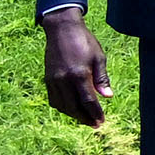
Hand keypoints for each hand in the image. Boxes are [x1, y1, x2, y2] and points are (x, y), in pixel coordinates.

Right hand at [42, 11, 108, 126]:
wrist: (61, 30)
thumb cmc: (84, 42)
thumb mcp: (98, 58)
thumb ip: (102, 79)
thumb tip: (107, 97)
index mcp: (79, 75)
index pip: (88, 101)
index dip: (95, 113)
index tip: (101, 121)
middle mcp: (63, 80)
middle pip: (74, 107)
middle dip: (85, 118)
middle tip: (95, 124)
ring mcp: (53, 80)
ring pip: (62, 105)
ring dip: (74, 115)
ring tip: (85, 118)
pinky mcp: (47, 79)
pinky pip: (54, 99)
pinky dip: (63, 107)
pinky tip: (72, 108)